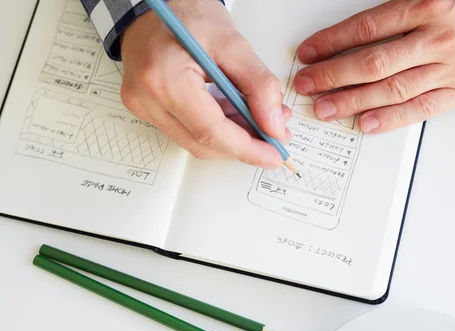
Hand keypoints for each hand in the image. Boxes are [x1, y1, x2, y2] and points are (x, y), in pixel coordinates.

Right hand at [120, 0, 291, 167]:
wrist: (150, 1)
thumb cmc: (184, 11)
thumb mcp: (232, 42)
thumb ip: (258, 85)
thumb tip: (273, 125)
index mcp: (165, 80)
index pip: (212, 132)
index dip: (247, 149)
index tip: (274, 155)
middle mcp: (147, 99)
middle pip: (203, 143)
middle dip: (244, 145)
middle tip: (275, 136)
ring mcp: (143, 106)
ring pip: (195, 141)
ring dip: (232, 138)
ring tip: (261, 122)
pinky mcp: (146, 108)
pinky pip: (185, 130)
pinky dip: (215, 129)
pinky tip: (237, 116)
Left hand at [293, 0, 454, 132]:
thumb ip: (403, 3)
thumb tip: (364, 22)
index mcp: (427, 5)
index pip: (366, 28)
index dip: (331, 42)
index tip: (308, 54)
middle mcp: (434, 38)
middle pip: (371, 61)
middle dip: (333, 75)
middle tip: (307, 86)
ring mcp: (448, 68)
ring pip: (391, 88)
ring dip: (353, 100)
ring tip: (325, 109)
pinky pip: (422, 108)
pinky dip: (392, 118)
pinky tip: (366, 124)